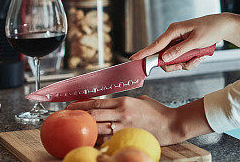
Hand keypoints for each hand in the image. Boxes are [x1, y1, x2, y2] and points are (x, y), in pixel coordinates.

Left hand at [66, 96, 181, 144]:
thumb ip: (123, 103)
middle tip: (68, 118)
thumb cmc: (157, 112)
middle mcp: (121, 114)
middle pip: (93, 115)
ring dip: (86, 129)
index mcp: (124, 101)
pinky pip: (107, 140)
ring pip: (97, 129)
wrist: (170, 125)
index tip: (70, 106)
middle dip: (79, 116)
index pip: (97, 102)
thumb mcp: (139, 100)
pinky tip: (91, 139)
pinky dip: (97, 139)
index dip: (81, 105)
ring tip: (77, 129)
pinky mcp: (126, 137)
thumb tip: (111, 105)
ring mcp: (123, 127)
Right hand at [130, 14, 229, 71]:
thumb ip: (179, 50)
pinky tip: (201, 55)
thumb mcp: (196, 41)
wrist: (222, 26)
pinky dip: (191, 61)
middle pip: (164, 57)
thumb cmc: (210, 29)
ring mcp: (178, 41)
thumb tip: (163, 58)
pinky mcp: (184, 46)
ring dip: (186, 63)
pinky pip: (182, 59)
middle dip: (175, 64)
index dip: (144, 53)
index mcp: (174, 30)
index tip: (133, 60)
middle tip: (187, 64)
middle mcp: (173, 36)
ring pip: (174, 60)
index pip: (155, 44)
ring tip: (199, 57)